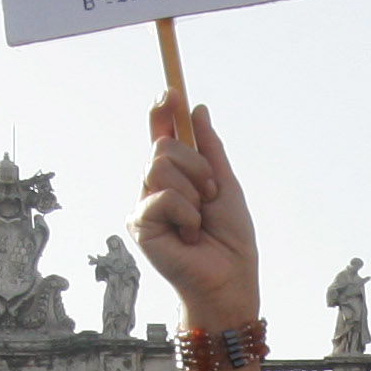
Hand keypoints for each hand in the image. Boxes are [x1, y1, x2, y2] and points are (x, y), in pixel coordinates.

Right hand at [134, 100, 259, 329]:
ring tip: (200, 222)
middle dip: (196, 166)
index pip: (162, 136)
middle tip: (210, 196)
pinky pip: (163, 196)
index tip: (170, 91)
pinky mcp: (139, 224)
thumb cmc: (230, 241)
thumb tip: (197, 109)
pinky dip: (187, 214)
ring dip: (194, 192)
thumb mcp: (226, 185)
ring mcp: (145, 206)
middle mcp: (155, 188)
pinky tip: (190, 236)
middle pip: (163, 146)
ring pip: (161, 166)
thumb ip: (209, 149)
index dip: (163, 112)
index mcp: (176, 178)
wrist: (230, 279)